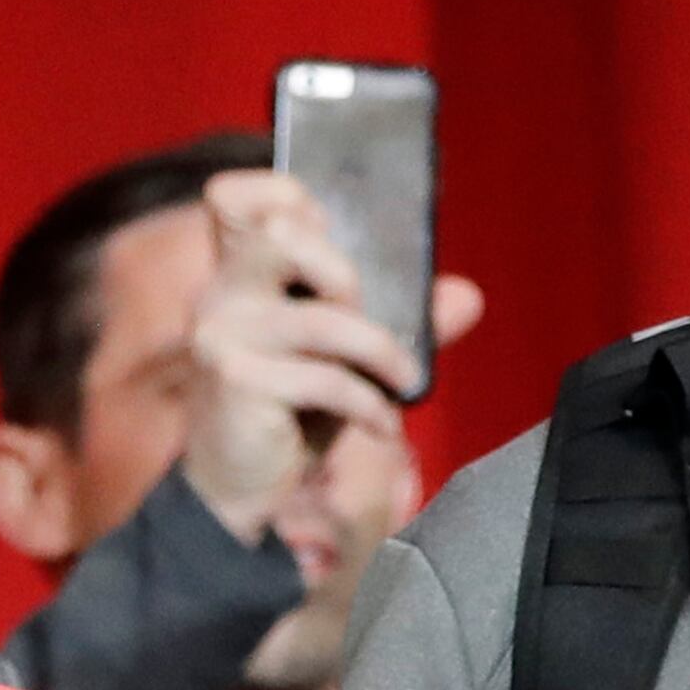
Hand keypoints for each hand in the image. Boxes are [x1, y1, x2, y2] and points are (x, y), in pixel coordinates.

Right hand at [181, 169, 482, 539]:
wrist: (240, 494)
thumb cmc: (290, 415)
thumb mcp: (347, 359)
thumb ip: (403, 323)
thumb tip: (468, 295)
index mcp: (239, 273)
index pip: (236, 197)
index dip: (286, 195)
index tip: (329, 233)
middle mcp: (220, 293)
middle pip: (282, 233)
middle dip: (348, 275)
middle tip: (369, 321)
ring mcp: (223, 334)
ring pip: (326, 318)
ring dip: (384, 355)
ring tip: (403, 385)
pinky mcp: (237, 379)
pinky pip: (328, 378)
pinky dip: (370, 406)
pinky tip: (381, 427)